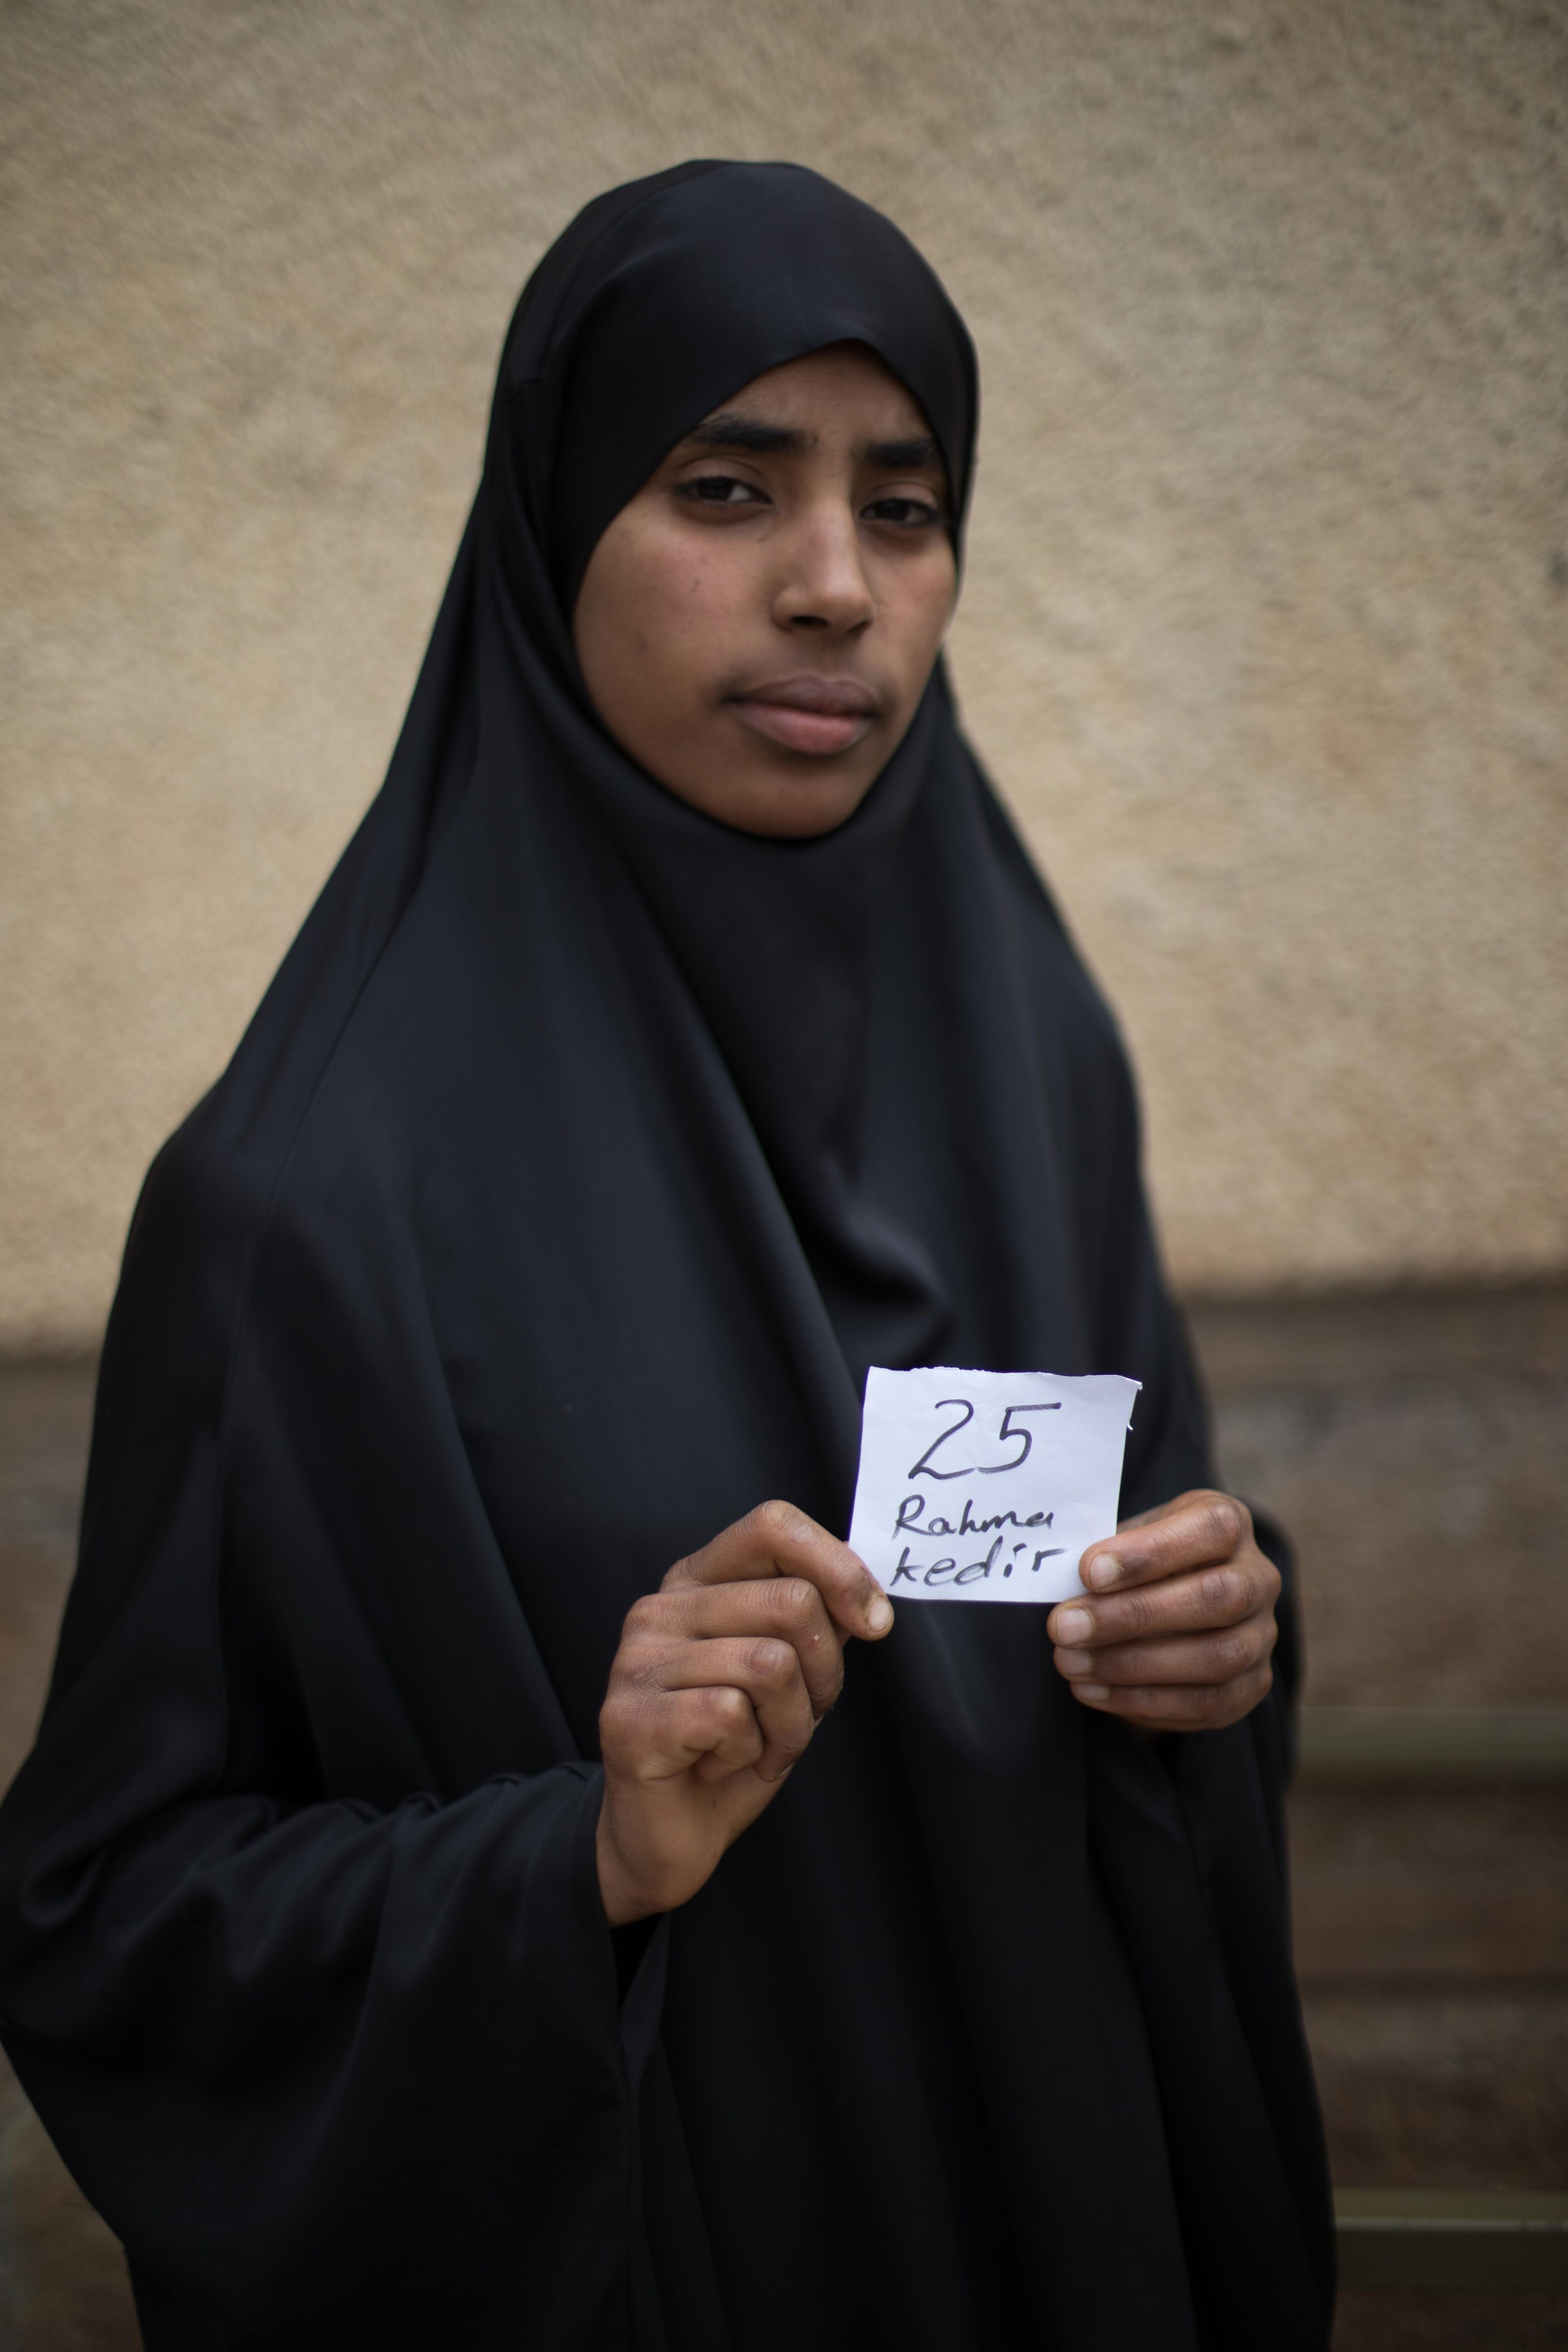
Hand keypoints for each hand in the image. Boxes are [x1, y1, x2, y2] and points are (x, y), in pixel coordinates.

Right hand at [596, 1501, 893, 1925]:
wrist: (667, 1836)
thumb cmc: (734, 1747)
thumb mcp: (789, 1673)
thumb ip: (816, 1623)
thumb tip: (870, 1603)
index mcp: (697, 1581)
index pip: (772, 1525)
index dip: (838, 1566)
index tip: (873, 1622)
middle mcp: (659, 1608)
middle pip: (792, 1602)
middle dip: (825, 1673)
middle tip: (799, 1717)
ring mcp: (637, 1661)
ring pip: (771, 1663)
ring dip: (790, 1726)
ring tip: (758, 1747)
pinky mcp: (630, 1718)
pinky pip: (733, 1715)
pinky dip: (751, 1753)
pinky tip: (721, 1765)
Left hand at [1045, 1489, 1278, 1733]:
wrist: (1174, 1605)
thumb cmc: (1140, 1563)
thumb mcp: (1125, 1540)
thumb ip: (1104, 1557)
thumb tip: (1057, 1582)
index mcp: (1229, 1524)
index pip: (1211, 1529)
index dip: (1150, 1552)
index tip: (1088, 1571)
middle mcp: (1258, 1578)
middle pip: (1217, 1597)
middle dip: (1133, 1615)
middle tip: (1064, 1627)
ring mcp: (1261, 1636)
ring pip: (1215, 1657)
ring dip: (1132, 1665)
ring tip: (1070, 1663)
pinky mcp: (1251, 1687)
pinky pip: (1207, 1703)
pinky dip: (1143, 1701)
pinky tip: (1091, 1690)